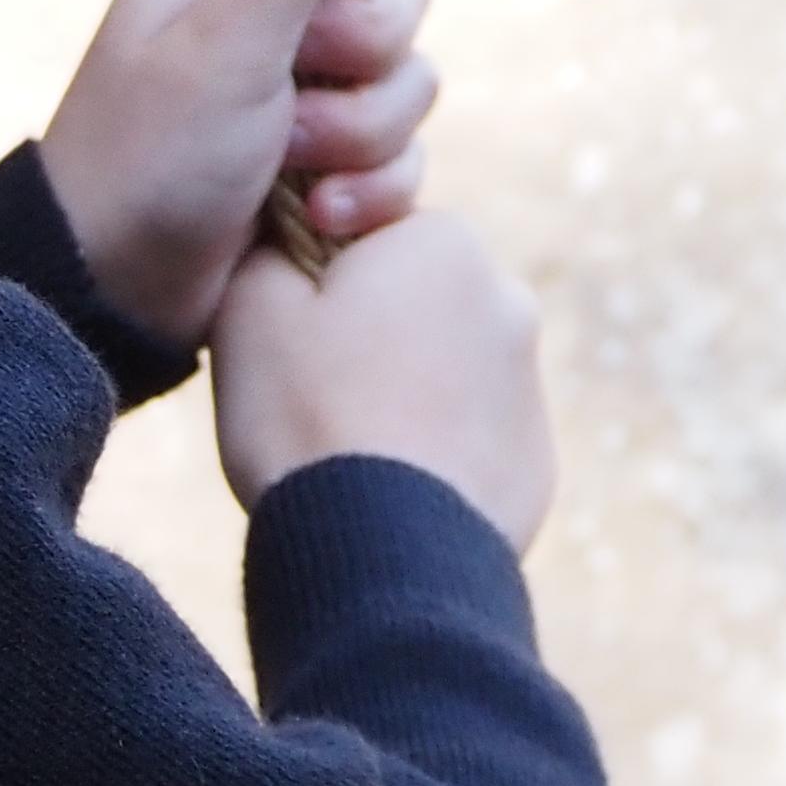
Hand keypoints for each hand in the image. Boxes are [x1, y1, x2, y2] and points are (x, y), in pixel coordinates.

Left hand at [33, 0, 435, 350]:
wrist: (116, 293)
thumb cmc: (146, 161)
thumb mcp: (218, 51)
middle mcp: (269, 13)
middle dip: (371, 45)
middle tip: (301, 83)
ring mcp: (303, 89)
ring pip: (409, 74)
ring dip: (364, 130)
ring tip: (294, 165)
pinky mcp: (327, 158)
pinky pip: (403, 150)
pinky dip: (372, 186)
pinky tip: (320, 216)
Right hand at [209, 207, 556, 549]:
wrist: (379, 550)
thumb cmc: (307, 414)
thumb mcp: (248, 306)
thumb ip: (268, 250)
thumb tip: (282, 244)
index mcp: (442, 241)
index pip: (368, 235)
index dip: (317, 281)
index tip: (289, 332)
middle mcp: (507, 297)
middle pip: (414, 301)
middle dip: (370, 333)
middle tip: (311, 394)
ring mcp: (530, 384)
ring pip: (444, 370)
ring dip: (402, 393)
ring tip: (346, 449)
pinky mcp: (536, 461)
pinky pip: (468, 440)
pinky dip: (431, 453)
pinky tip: (386, 490)